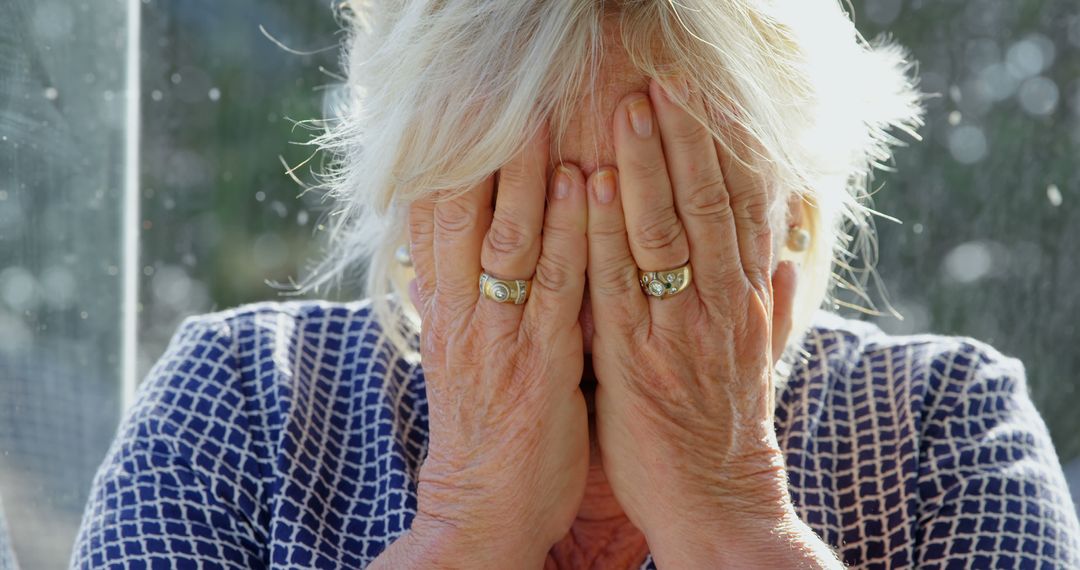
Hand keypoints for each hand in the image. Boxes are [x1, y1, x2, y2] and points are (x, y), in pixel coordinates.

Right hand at [390, 128, 589, 567]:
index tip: (461, 108)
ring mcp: (502, 335)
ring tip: (548, 114)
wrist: (486, 506)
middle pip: (466, 213)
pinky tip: (585, 183)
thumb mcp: (460, 355)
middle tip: (508, 93)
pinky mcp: (543, 362)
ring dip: (531, 171)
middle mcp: (464, 313)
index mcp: (443, 310)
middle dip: (487, 149)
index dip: (446, 158)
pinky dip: (572, 228)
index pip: (433, 218)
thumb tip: (462, 245)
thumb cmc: (483, 428)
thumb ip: (463, 298)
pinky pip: (559, 283)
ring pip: (511, 235)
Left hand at [584, 79, 805, 560]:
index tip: (710, 101)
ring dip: (647, 166)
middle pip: (707, 205)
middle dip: (685, 139)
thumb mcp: (759, 362)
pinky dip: (606, 232)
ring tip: (631, 109)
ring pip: (666, 232)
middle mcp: (719, 305)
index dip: (726, 151)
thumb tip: (791, 257)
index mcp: (746, 302)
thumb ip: (774, 307)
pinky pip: (620, 284)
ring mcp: (678, 330)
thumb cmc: (726, 431)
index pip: (741, 209)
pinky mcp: (635, 360)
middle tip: (666, 82)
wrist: (718, 505)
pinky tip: (591, 187)